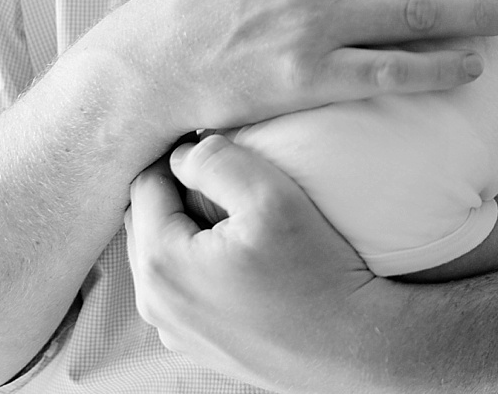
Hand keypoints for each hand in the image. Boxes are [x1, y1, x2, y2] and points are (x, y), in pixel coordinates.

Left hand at [126, 135, 387, 390]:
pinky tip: (241, 261)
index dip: (178, 157)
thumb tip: (185, 151)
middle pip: (146, 222)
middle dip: (175, 194)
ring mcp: (174, 330)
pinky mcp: (197, 345)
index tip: (216, 151)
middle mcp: (155, 303)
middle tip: (226, 182)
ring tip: (235, 220)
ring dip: (186, 231)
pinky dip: (199, 267)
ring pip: (161, 258)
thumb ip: (216, 160)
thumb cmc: (316, 273)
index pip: (145, 183)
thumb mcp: (271, 196)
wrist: (352, 347)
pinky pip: (182, 291)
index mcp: (161, 262)